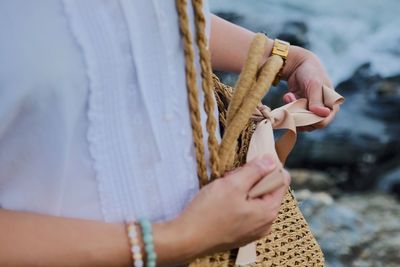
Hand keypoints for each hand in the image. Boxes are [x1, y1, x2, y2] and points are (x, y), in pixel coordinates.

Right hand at [174, 155, 289, 257]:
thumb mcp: (233, 184)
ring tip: (224, 188)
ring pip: (254, 200)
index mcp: (268, 211)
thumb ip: (255, 171)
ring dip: (242, 189)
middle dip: (251, 178)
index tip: (251, 163)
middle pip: (267, 191)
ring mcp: (253, 232)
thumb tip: (271, 161)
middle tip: (232, 176)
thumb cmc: (209, 212)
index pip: (281, 181)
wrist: (187, 239)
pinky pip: (245, 212)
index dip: (269, 167)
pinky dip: (237, 202)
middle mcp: (265, 224)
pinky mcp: (240, 234)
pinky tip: (221, 200)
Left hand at [280, 46, 338, 130]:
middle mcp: (323, 111)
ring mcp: (311, 112)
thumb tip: (323, 114)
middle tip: (292, 100)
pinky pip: (293, 116)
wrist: (298, 65)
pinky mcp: (301, 110)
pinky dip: (288, 107)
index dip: (310, 120)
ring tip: (290, 96)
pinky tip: (288, 95)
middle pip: (309, 125)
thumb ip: (316, 100)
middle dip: (298, 114)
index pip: (322, 122)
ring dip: (292, 110)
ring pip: (300, 122)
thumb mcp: (314, 85)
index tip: (299, 109)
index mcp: (332, 106)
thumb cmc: (311, 73)